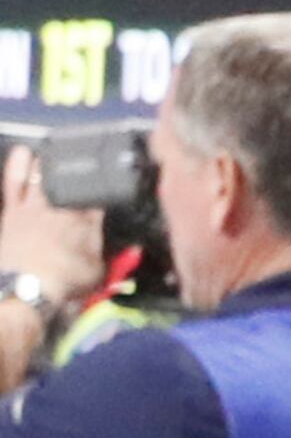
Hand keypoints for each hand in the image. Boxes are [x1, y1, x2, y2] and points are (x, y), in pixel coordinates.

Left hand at [0, 146, 102, 307]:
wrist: (25, 288)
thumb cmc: (65, 282)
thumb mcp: (99, 272)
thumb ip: (113, 255)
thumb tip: (132, 246)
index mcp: (86, 220)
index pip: (99, 198)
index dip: (107, 187)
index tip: (112, 180)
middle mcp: (61, 206)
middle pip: (71, 180)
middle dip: (79, 167)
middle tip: (81, 155)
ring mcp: (33, 205)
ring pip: (42, 173)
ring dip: (49, 160)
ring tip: (54, 148)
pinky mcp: (11, 210)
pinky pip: (13, 181)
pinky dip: (18, 166)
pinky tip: (22, 151)